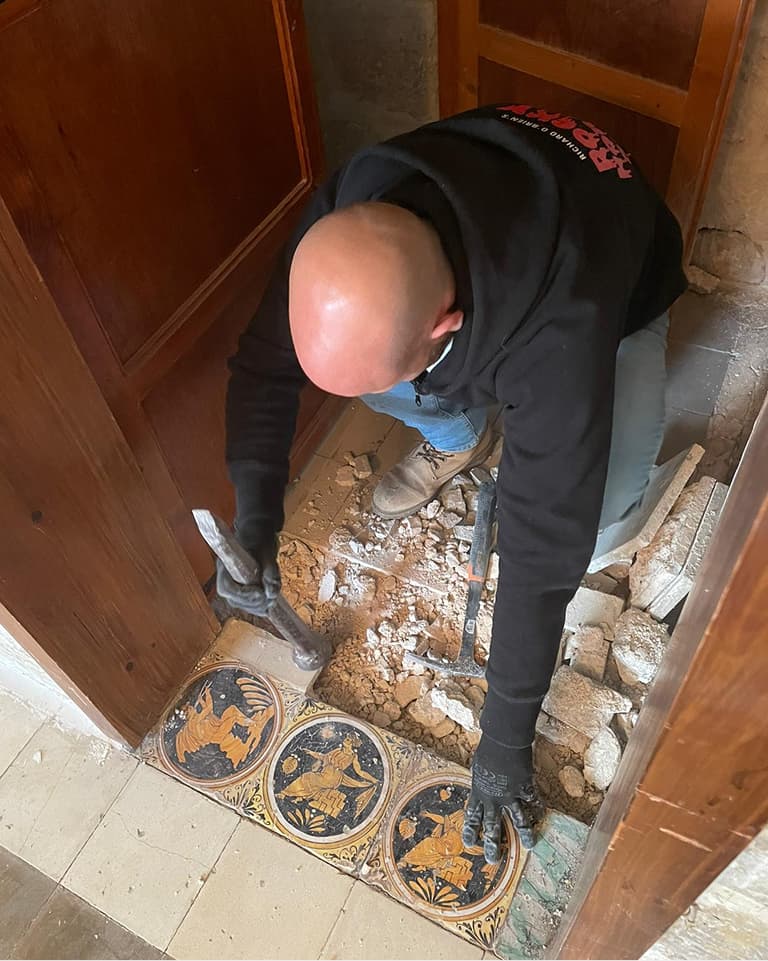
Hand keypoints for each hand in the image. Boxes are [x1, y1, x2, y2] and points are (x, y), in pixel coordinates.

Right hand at [215, 531, 280, 617]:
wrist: (258, 533)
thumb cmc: (260, 538)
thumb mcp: (267, 552)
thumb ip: (271, 572)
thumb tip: (272, 594)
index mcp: (227, 564)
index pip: (226, 588)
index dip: (242, 595)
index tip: (260, 593)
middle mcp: (226, 576)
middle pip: (234, 599)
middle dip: (253, 603)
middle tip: (269, 598)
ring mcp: (233, 584)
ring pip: (240, 604)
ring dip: (257, 606)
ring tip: (271, 599)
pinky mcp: (241, 589)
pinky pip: (246, 604)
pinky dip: (258, 606)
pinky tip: (269, 603)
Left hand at [462, 739, 538, 862]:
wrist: (502, 742)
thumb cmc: (487, 750)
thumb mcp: (478, 767)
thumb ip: (481, 780)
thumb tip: (482, 782)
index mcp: (478, 792)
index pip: (472, 817)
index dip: (470, 831)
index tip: (469, 844)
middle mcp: (493, 799)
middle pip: (491, 826)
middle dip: (491, 845)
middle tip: (492, 860)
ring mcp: (510, 796)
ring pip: (518, 821)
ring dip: (524, 834)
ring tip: (530, 846)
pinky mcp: (525, 788)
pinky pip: (534, 803)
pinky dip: (539, 810)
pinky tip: (544, 818)